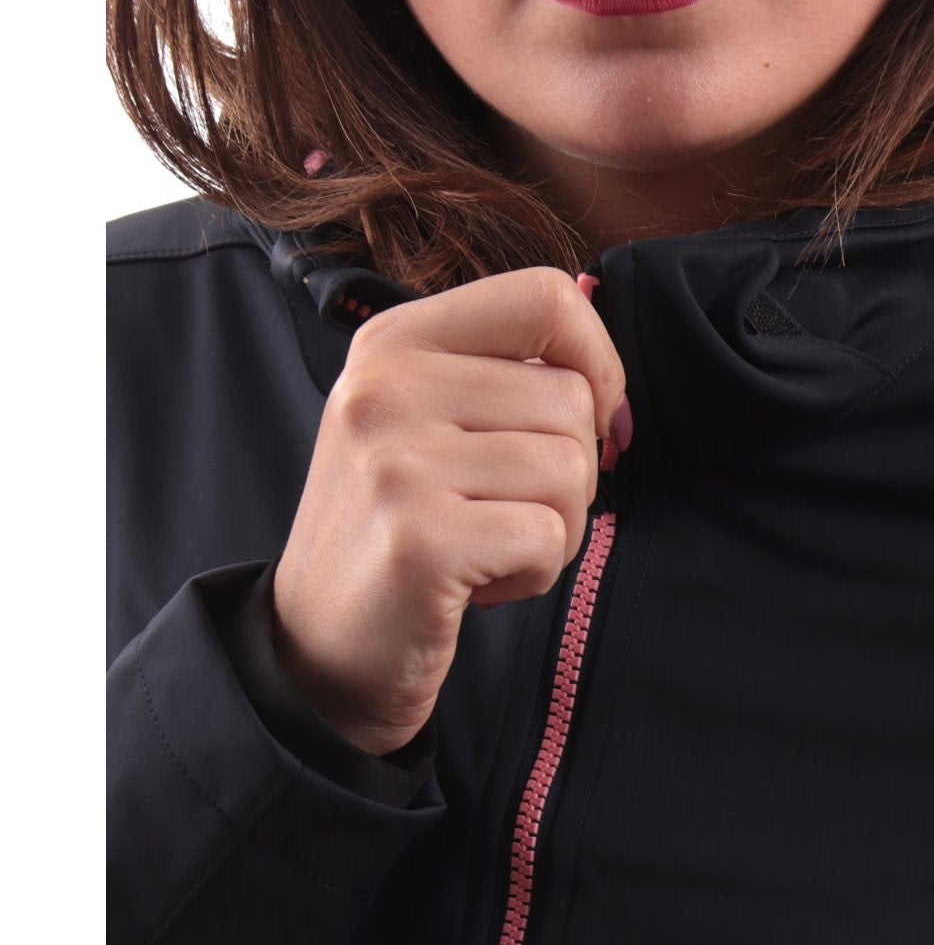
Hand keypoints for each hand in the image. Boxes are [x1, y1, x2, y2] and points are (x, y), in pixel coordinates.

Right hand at [272, 268, 627, 756]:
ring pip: (570, 469)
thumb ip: (501, 378)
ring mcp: (397, 459)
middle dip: (570, 476)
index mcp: (394, 341)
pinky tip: (478, 583)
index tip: (591, 422)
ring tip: (488, 549)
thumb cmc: (397, 537)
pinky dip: (535, 572)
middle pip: (571, 400)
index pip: (542, 296)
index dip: (596, 362)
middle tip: (504, 516)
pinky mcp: (420, 536)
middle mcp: (386, 386)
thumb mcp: (427, 428)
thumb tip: (602, 353)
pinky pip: (548, 536)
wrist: (321, 648)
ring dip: (555, 529)